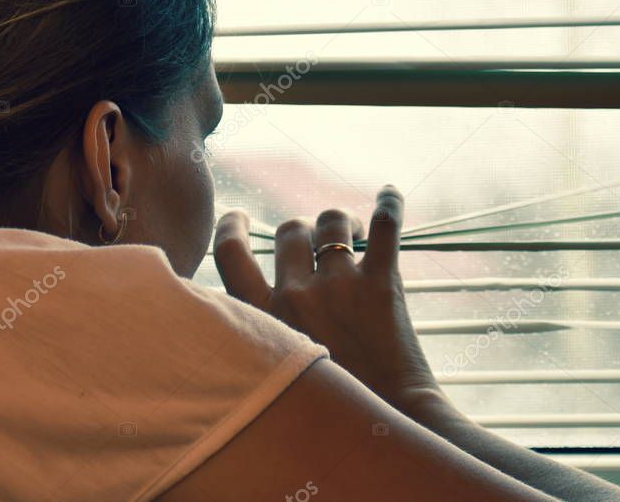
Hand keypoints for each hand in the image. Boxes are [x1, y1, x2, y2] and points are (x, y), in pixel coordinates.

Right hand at [214, 186, 447, 417]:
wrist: (390, 425)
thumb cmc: (329, 406)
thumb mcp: (273, 368)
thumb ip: (259, 331)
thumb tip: (251, 301)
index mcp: (262, 318)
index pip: (229, 252)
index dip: (230, 226)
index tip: (237, 216)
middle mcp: (295, 295)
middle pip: (289, 230)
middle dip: (303, 228)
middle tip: (319, 242)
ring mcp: (339, 287)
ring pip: (331, 221)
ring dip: (340, 220)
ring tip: (353, 233)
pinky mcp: (382, 285)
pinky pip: (385, 226)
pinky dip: (389, 204)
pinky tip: (390, 194)